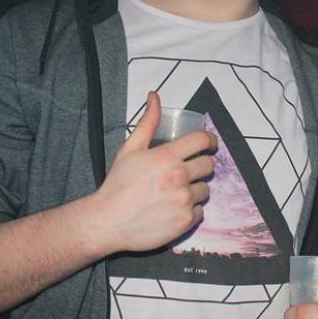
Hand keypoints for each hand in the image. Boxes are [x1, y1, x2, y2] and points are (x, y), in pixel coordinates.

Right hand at [91, 91, 215, 253]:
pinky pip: (200, 210)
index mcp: (167, 156)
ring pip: (205, 189)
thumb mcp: (130, 148)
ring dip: (195, 188)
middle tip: (187, 170)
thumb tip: (155, 96)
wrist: (107, 222)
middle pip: (209, 165)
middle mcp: (179, 177)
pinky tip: (174, 208)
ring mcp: (184, 200)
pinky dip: (191, 209)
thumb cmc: (118, 184)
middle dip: (201, 165)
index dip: (210, 141)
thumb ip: (148, 121)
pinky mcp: (185, 221)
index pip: (202, 140)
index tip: (209, 145)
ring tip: (175, 192)